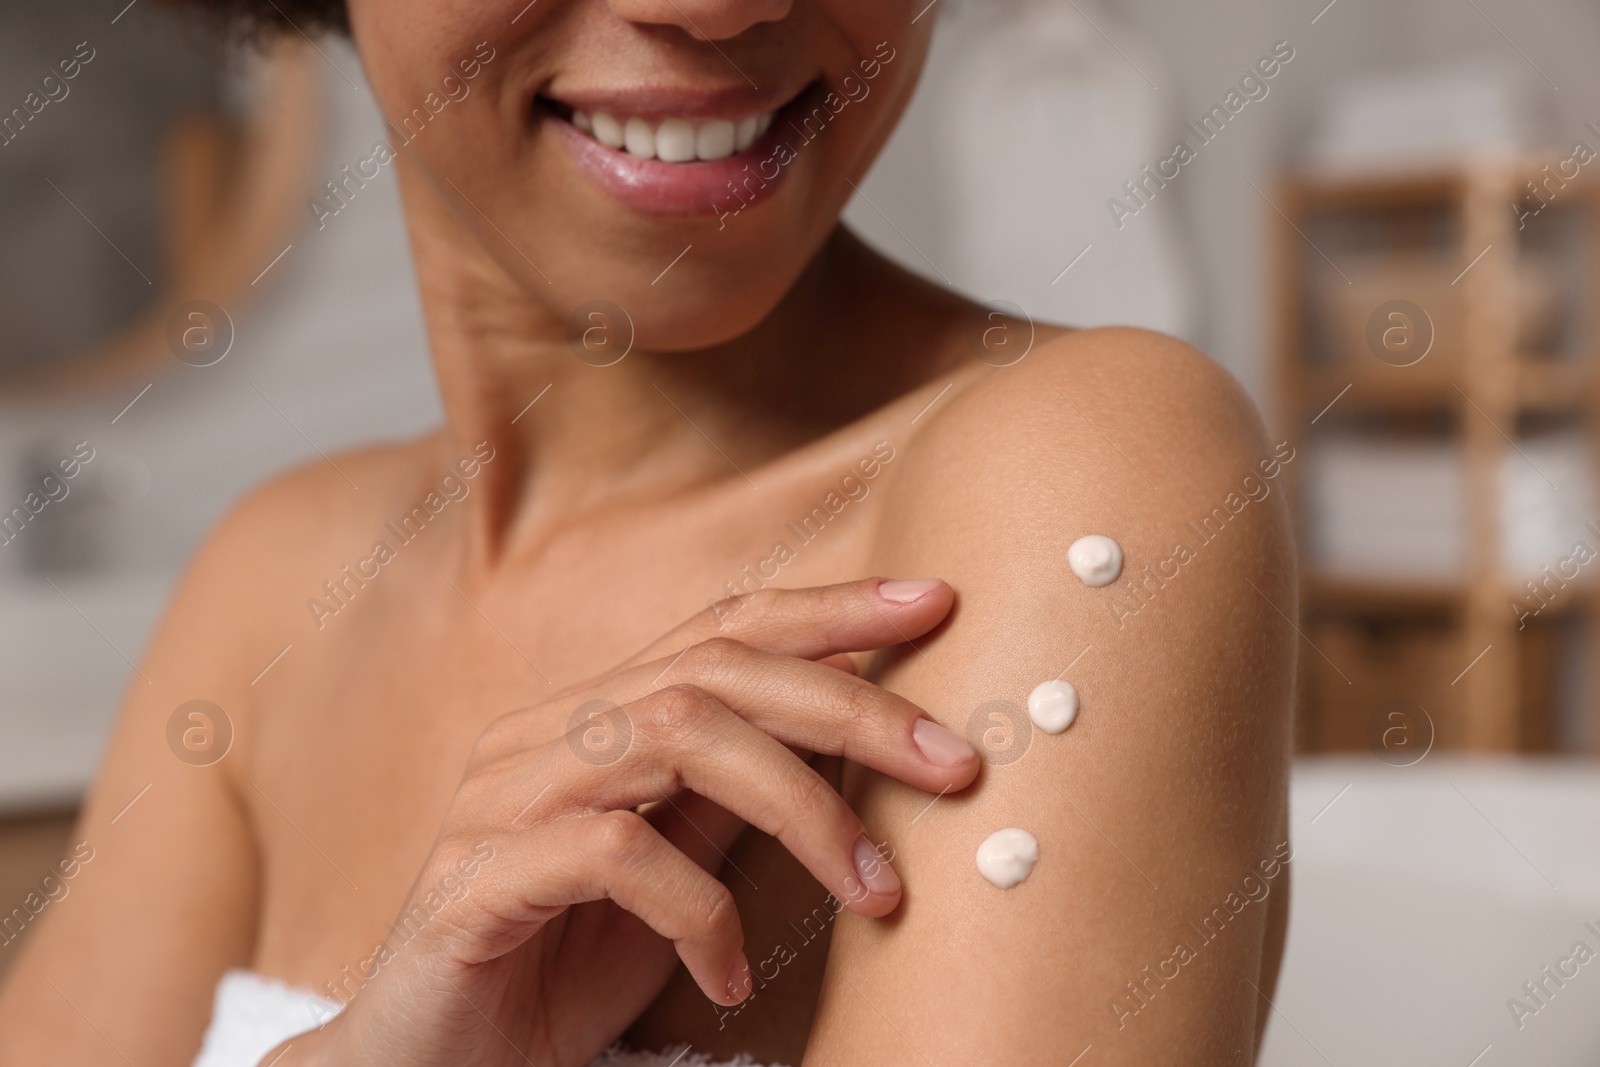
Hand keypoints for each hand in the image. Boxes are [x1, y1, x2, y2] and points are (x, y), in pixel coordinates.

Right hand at [270, 578, 976, 1066]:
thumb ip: (733, 802)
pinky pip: (610, 853)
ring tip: (875, 891)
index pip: (721, 628)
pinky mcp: (475, 880)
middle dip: (850, 708)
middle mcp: (544, 736)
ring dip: (800, 806)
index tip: (934, 601)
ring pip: (672, 735)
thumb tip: (853, 739)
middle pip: (713, 671)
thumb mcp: (676, 876)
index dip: (829, 608)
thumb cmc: (559, 969)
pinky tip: (728, 974)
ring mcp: (502, 800)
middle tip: (957, 763)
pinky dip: (696, 909)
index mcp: (593, 719)